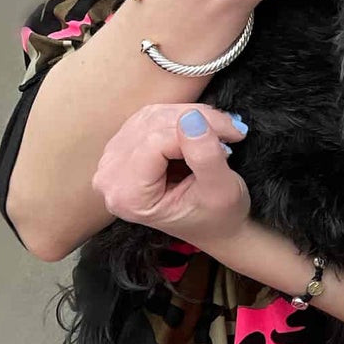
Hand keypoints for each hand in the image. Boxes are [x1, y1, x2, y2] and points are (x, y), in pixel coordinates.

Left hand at [93, 102, 251, 250]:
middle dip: (197, 118)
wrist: (216, 229)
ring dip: (191, 115)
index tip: (234, 135)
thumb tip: (191, 117)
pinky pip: (150, 117)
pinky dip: (180, 116)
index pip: (157, 141)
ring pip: (152, 115)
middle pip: (152, 124)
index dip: (198, 129)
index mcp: (128, 196)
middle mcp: (110, 178)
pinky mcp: (122, 149)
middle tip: (232, 130)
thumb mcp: (221, 190)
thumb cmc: (220, 217)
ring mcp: (112, 162)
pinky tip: (201, 130)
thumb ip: (205, 155)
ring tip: (221, 131)